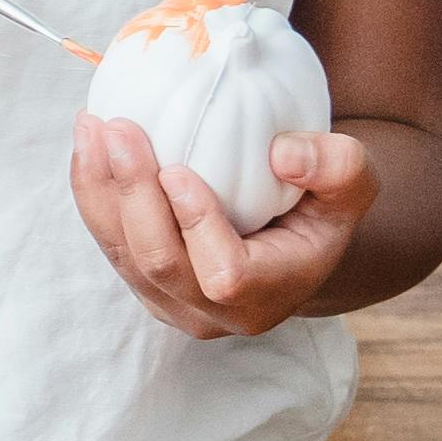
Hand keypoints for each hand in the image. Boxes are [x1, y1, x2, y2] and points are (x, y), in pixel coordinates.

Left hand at [74, 116, 371, 338]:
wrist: (291, 242)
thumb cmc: (322, 206)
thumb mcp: (352, 182)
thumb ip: (337, 166)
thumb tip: (283, 154)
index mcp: (269, 294)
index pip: (225, 273)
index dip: (197, 224)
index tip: (177, 169)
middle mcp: (214, 313)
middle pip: (158, 262)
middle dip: (132, 193)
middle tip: (118, 127)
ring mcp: (172, 304)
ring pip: (122, 254)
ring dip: (100, 188)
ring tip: (91, 127)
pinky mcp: (143, 285)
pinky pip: (109, 244)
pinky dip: (93, 194)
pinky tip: (89, 147)